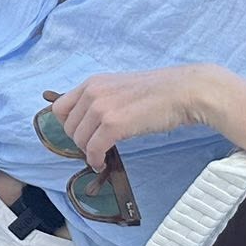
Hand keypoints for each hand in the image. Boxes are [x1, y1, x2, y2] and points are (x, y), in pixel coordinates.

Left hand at [49, 65, 233, 172]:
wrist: (186, 91)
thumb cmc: (160, 92)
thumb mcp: (121, 88)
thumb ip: (102, 99)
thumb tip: (90, 121)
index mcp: (92, 83)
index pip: (60, 108)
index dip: (68, 125)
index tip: (82, 134)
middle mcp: (91, 93)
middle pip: (68, 127)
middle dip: (80, 141)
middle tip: (95, 148)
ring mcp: (101, 108)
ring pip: (79, 140)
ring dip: (88, 152)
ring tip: (100, 155)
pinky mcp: (113, 124)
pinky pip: (93, 149)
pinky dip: (95, 159)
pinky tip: (101, 162)